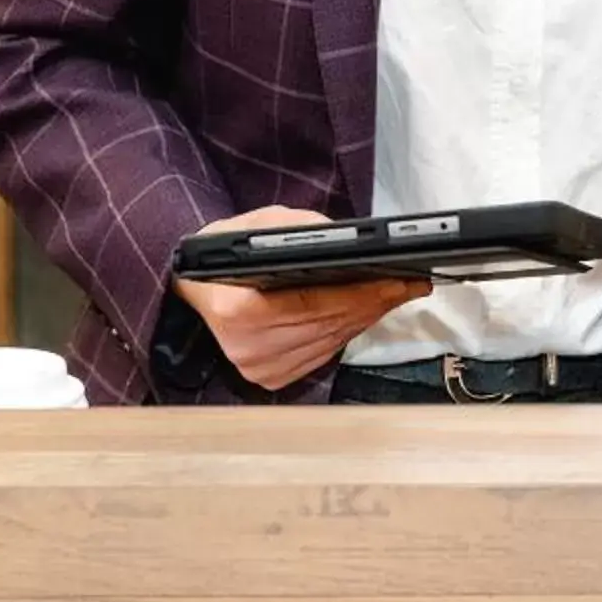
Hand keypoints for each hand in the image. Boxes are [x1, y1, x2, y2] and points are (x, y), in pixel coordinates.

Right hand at [172, 207, 427, 391]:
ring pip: (332, 341)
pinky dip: (348, 331)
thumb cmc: (221, 251)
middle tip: (413, 283)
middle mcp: (249, 347)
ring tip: (398, 293)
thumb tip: (349, 240)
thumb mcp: (256, 223)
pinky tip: (367, 311)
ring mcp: (259, 368)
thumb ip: (299, 228)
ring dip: (368, 317)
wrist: (187, 286)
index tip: (402, 279)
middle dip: (377, 301)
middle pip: (330, 324)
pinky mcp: (269, 378)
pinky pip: (323, 353)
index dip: (364, 292)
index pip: (316, 303)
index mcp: (239, 311)